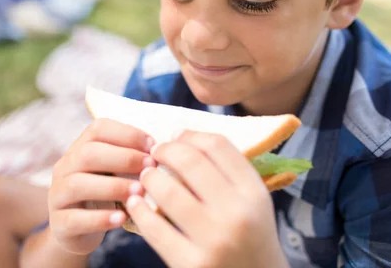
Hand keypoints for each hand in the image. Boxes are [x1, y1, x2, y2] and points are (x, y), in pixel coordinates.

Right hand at [48, 118, 155, 254]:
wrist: (76, 231)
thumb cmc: (104, 195)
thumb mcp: (113, 172)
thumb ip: (129, 158)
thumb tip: (165, 149)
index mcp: (80, 148)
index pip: (98, 129)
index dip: (127, 133)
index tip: (153, 145)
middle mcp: (65, 167)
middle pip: (88, 153)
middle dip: (123, 158)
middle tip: (150, 168)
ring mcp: (57, 195)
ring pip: (78, 185)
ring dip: (113, 186)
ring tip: (139, 192)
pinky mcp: (59, 224)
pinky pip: (76, 219)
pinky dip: (100, 218)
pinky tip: (122, 218)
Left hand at [126, 131, 288, 267]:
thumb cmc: (250, 237)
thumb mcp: (252, 201)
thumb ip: (227, 170)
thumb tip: (179, 135)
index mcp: (254, 193)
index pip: (218, 146)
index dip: (190, 135)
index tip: (175, 136)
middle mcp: (237, 214)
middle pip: (190, 161)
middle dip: (165, 151)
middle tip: (154, 152)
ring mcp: (213, 241)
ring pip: (167, 192)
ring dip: (149, 178)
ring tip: (145, 176)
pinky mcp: (190, 264)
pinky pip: (154, 229)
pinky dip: (139, 210)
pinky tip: (135, 203)